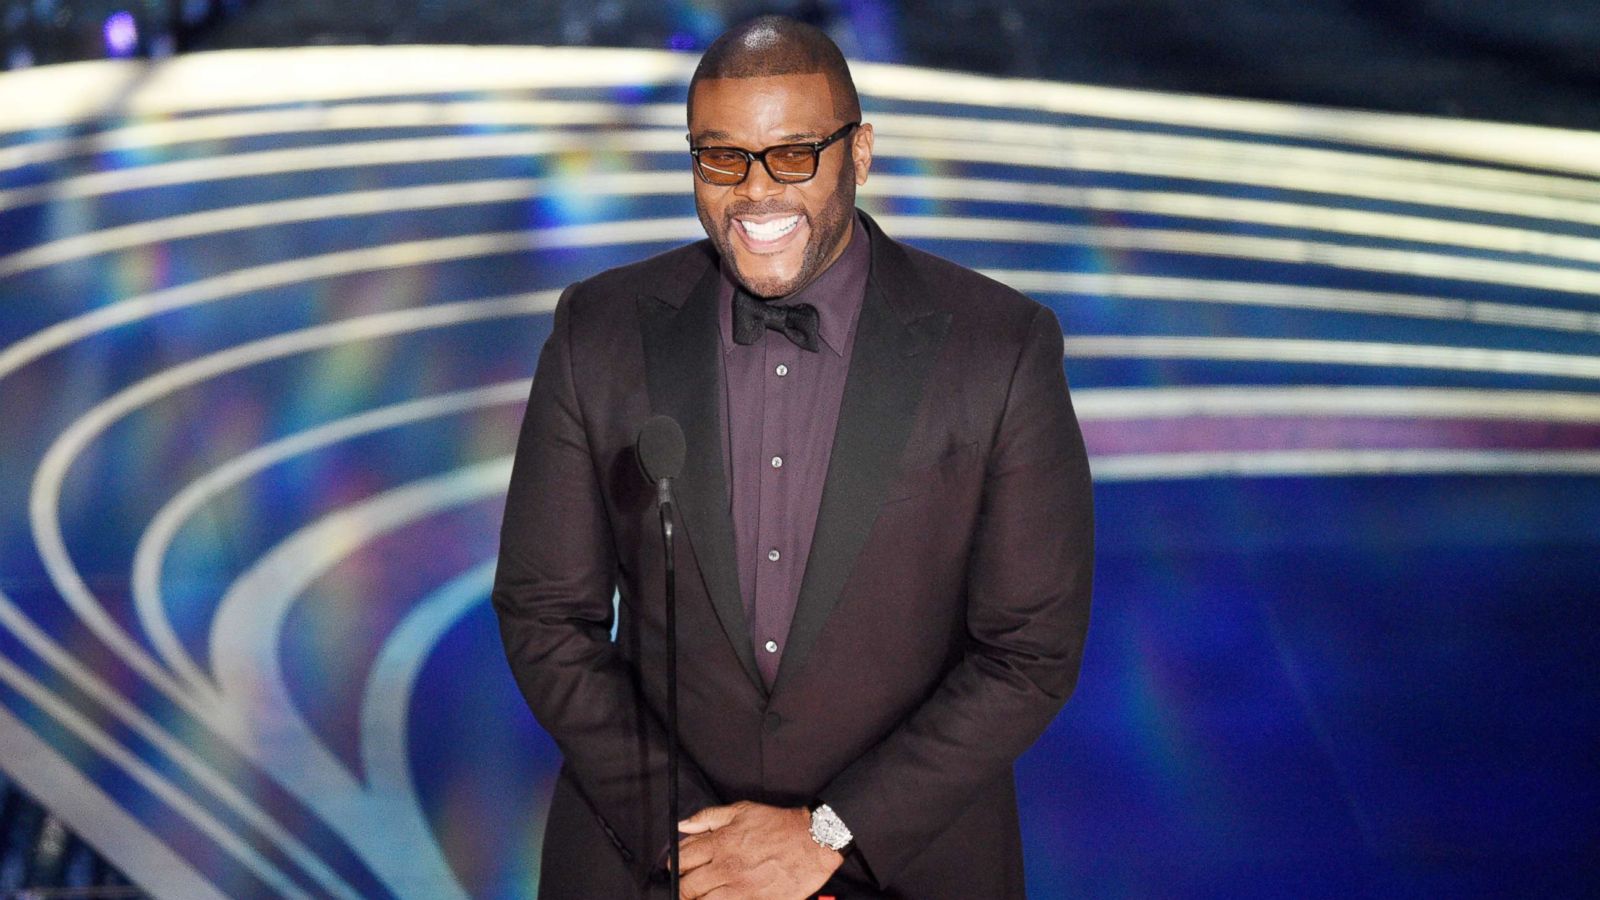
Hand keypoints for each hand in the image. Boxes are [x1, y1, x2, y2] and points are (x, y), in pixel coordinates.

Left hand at [675, 801, 842, 898]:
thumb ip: (709, 817)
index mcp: (721, 843)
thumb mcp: (743, 810)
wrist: (814, 842)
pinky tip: (724, 898)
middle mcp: (727, 868)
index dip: (676, 865)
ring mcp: (741, 890)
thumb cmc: (779, 825)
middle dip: (684, 888)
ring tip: (706, 895)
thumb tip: (684, 824)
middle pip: (687, 888)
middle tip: (689, 888)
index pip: (682, 859)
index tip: (680, 868)